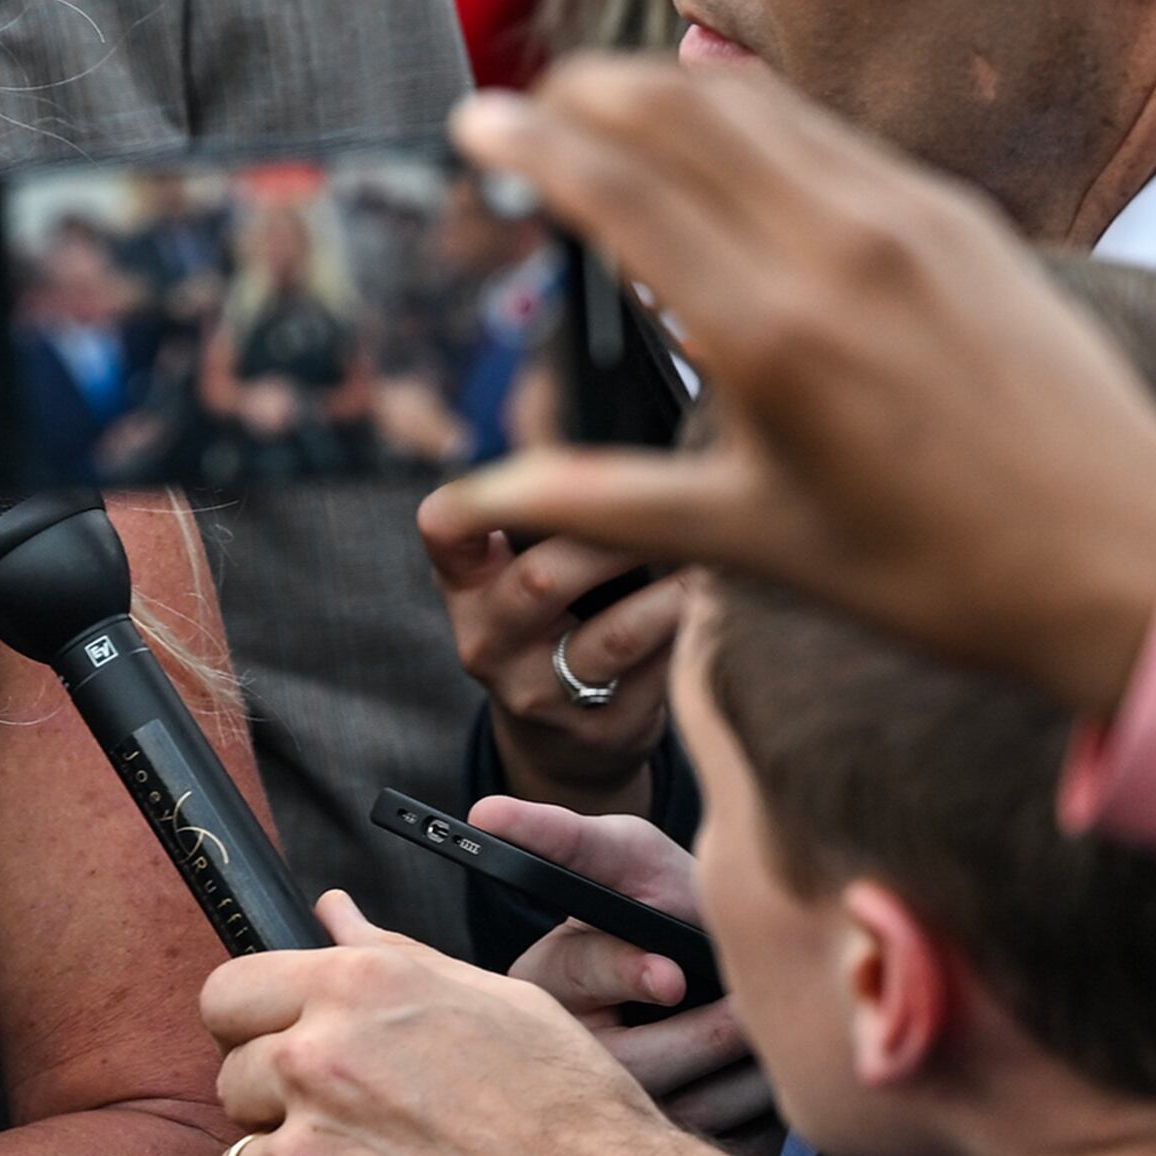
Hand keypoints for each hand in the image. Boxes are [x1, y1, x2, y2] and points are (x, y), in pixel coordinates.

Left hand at [205, 893, 762, 1155]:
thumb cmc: (573, 1112)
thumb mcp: (494, 1000)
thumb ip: (390, 956)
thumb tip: (333, 912)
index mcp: (353, 990)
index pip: (226, 996)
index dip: (253, 1027)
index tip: (280, 1051)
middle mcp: (316, 1061)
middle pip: (233, 1084)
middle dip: (280, 1110)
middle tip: (354, 1135)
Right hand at [419, 491, 682, 811]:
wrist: (561, 741)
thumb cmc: (552, 623)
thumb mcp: (518, 573)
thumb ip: (539, 509)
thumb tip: (569, 413)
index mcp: (463, 586)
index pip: (445, 529)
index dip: (481, 498)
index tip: (547, 474)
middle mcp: (486, 643)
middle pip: (543, 578)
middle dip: (616, 540)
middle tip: (672, 513)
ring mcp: (539, 695)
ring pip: (615, 636)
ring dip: (671, 595)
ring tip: (705, 565)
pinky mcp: (599, 731)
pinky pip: (657, 674)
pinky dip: (689, 635)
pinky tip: (709, 609)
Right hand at [430, 60, 1155, 718]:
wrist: (1127, 557)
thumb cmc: (940, 571)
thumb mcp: (749, 542)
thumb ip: (597, 500)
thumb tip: (466, 506)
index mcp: (774, 334)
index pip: (623, 191)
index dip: (533, 142)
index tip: (476, 120)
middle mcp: (839, 249)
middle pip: (677, 110)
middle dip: (582, 91)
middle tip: (523, 108)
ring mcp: (906, 216)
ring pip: (751, 101)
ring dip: (660, 89)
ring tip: (600, 110)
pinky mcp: (955, 210)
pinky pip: (821, 130)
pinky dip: (743, 117)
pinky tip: (714, 146)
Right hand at [479, 799, 776, 1154]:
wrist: (716, 964)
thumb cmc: (663, 899)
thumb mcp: (624, 856)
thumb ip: (572, 841)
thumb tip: (488, 817)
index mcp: (541, 987)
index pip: (574, 979)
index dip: (625, 975)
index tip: (672, 974)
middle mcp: (565, 1062)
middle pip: (647, 1066)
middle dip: (714, 1030)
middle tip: (753, 1003)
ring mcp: (619, 1117)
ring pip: (699, 1109)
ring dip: (751, 1066)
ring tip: (765, 1026)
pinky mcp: (677, 1155)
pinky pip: (738, 1144)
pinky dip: (768, 1109)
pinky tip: (768, 1069)